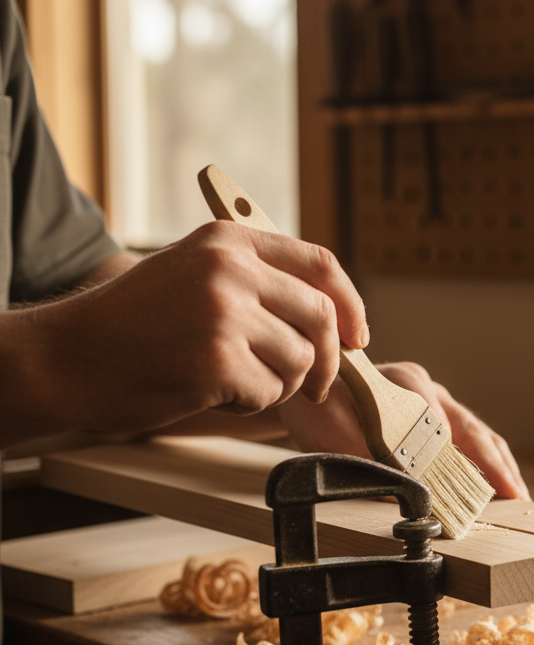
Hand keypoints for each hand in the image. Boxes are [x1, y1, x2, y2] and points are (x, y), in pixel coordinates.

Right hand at [38, 221, 367, 434]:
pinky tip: (210, 393)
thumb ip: (257, 281)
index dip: (349, 304)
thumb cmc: (130, 326)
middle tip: (316, 387)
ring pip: (300, 360)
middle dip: (329, 360)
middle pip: (321, 317)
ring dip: (279, 384)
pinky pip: (269, 393)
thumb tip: (331, 315)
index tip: (357, 336)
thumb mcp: (193, 274)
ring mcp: (225, 312)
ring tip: (234, 381)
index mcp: (229, 241)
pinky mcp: (218, 360)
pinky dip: (249, 404)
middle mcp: (230, 268)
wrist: (65, 358)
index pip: (321, 264)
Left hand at [278, 361, 529, 500]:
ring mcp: (436, 400)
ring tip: (515, 495)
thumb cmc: (316, 405)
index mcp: (405, 383)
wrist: (309, 386)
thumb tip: (399, 485)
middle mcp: (428, 389)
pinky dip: (488, 462)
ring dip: (498, 465)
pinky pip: (469, 438)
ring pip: (477, 433)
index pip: (438, 426)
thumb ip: (359, 452)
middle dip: (494, 464)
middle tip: (513, 495)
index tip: (459, 492)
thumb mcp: (326, 427)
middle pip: (471, 428)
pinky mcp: (436, 415)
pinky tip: (497, 484)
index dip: (449, 461)